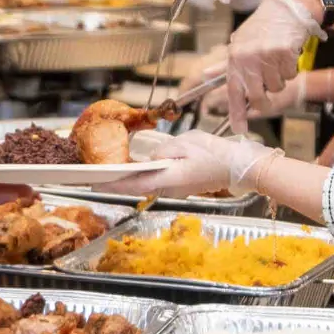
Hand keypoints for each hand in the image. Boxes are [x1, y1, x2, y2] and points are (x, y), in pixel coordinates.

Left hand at [112, 128, 274, 198]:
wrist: (239, 167)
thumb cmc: (216, 154)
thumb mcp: (187, 143)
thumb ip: (164, 150)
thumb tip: (152, 157)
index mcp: (169, 179)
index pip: (133, 184)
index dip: (112, 184)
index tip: (94, 183)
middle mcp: (170, 188)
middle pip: (137, 187)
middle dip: (116, 183)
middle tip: (96, 178)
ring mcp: (176, 189)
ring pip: (146, 185)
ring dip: (129, 180)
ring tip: (111, 173)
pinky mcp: (182, 186)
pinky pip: (158, 182)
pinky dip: (143, 177)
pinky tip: (135, 170)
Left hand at [223, 0, 320, 131]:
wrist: (286, 7)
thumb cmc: (262, 26)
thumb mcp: (239, 42)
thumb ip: (225, 63)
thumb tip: (205, 75)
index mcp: (235, 57)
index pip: (233, 90)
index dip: (236, 112)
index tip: (238, 129)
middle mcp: (249, 58)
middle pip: (257, 96)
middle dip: (264, 100)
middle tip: (268, 96)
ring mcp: (267, 56)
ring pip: (277, 86)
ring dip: (280, 78)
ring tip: (277, 60)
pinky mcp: (285, 53)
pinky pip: (290, 74)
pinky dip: (291, 68)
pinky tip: (287, 54)